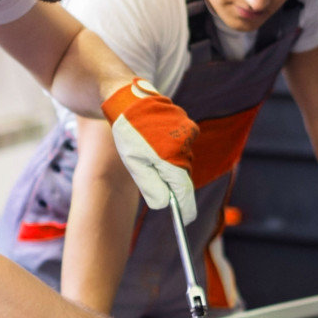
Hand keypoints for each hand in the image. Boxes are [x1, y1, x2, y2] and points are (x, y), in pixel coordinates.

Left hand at [103, 78, 197, 223]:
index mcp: (171, 156)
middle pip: (183, 174)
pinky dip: (171, 146)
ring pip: (182, 158)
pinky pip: (182, 144)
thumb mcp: (135, 163)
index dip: (186, 207)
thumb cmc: (128, 132)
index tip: (186, 219)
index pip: (183, 190)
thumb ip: (151, 186)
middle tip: (152, 175)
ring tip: (149, 149)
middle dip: (171, 180)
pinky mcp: (188, 123)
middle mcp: (185, 144)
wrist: (129, 98)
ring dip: (169, 161)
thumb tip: (165, 204)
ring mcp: (189, 131)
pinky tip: (155, 138)